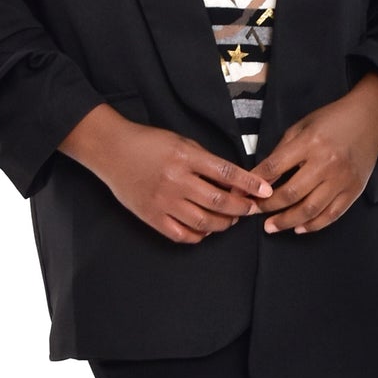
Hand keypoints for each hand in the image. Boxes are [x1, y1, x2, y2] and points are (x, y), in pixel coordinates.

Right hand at [59, 104, 272, 244]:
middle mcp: (176, 180)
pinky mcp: (151, 216)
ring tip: (231, 219)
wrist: (111, 151)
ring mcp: (163, 201)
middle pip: (219, 202)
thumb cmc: (147, 143)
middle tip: (251, 209)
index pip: (227, 173)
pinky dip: (199, 236)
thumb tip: (234, 180)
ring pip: (204, 222)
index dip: (250, 184)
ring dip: (224, 224)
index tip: (266, 191)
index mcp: (185, 157)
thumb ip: (206, 161)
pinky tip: (206, 230)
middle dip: (242, 208)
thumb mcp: (181, 142)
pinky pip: (182, 234)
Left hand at [249, 73, 377, 233]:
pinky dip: (313, 225)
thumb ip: (282, 150)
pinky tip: (299, 228)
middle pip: (291, 194)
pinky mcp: (353, 190)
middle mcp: (326, 163)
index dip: (255, 183)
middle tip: (253, 212)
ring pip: (310, 209)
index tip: (242, 192)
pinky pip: (332, 214)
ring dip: (287, 221)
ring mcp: (342, 179)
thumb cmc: (332, 120)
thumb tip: (260, 176)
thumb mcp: (302, 125)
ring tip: (271, 227)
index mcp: (310, 143)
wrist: (370, 119)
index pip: (275, 168)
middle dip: (268, 206)